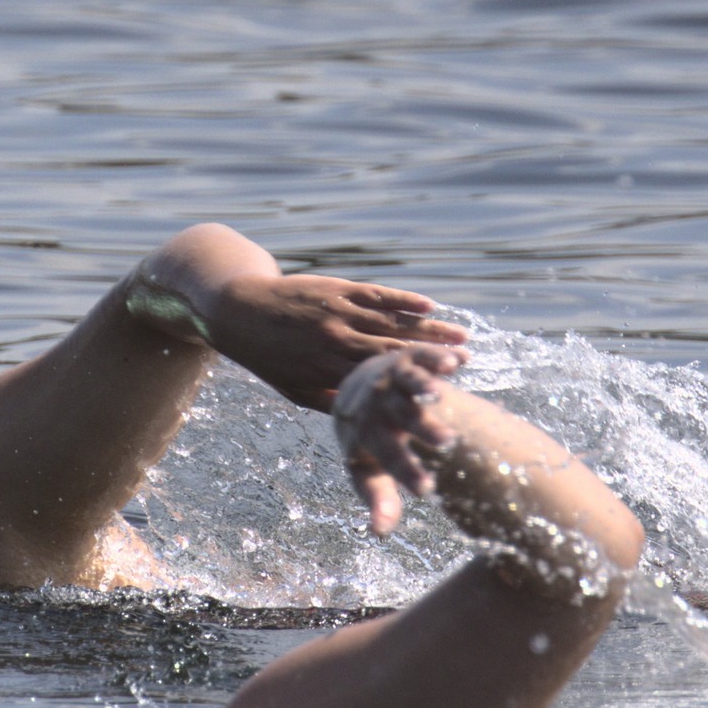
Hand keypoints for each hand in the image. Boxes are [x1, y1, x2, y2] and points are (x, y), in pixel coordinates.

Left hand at [209, 273, 468, 410]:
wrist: (239, 310)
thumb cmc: (269, 357)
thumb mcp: (293, 389)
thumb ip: (329, 399)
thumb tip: (362, 419)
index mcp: (327, 369)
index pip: (379, 378)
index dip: (413, 382)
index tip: (444, 391)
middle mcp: (337, 339)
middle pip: (394, 349)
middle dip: (433, 354)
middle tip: (468, 361)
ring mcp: (339, 311)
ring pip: (392, 320)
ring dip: (429, 327)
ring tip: (462, 335)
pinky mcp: (338, 288)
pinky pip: (377, 294)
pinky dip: (403, 300)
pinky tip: (428, 306)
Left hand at [333, 350, 458, 534]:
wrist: (356, 388)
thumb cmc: (368, 440)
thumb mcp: (368, 469)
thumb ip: (378, 497)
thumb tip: (380, 533)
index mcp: (368, 437)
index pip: (386, 457)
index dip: (405, 472)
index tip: (428, 490)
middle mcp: (378, 406)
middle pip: (400, 418)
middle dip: (422, 428)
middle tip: (447, 442)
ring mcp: (392, 379)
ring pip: (407, 382)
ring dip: (423, 385)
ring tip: (438, 393)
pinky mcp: (409, 357)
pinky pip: (423, 354)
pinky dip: (438, 356)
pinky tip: (461, 360)